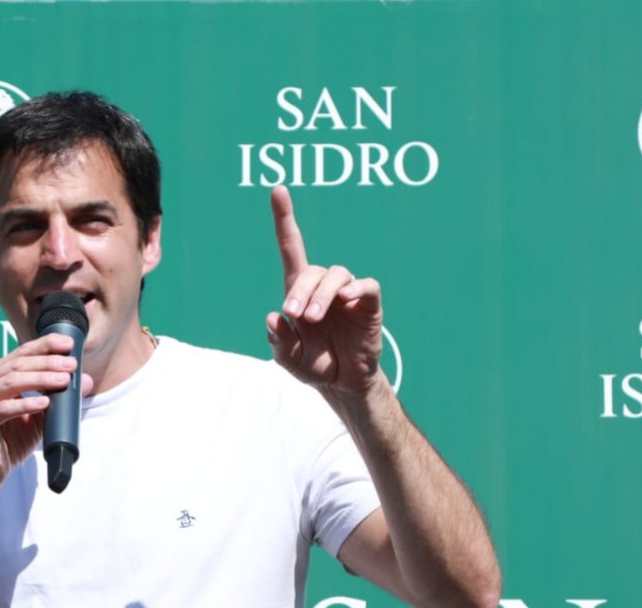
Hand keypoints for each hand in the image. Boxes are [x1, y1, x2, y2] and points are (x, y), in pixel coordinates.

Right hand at [0, 333, 90, 488]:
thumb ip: (59, 398)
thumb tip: (87, 380)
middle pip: (17, 364)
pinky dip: (25, 404)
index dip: (44, 346)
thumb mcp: (41, 417)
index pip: (21, 354)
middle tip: (71, 365)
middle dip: (47, 362)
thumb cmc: (11, 441)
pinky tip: (44, 403)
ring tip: (63, 380)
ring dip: (39, 379)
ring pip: (10, 381)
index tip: (68, 344)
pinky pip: (2, 410)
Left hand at [265, 185, 385, 395]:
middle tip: (295, 315)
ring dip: (321, 294)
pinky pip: (367, 285)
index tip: (277, 189)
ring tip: (313, 319)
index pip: (291, 247)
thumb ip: (279, 343)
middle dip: (300, 290)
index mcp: (299, 293)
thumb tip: (273, 318)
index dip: (284, 219)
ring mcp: (347, 294)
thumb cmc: (314, 365)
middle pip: (311, 269)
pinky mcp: (369, 305)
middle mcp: (323, 287)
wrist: (344, 384)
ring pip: (336, 274)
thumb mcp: (288, 361)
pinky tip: (345, 298)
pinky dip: (356, 288)